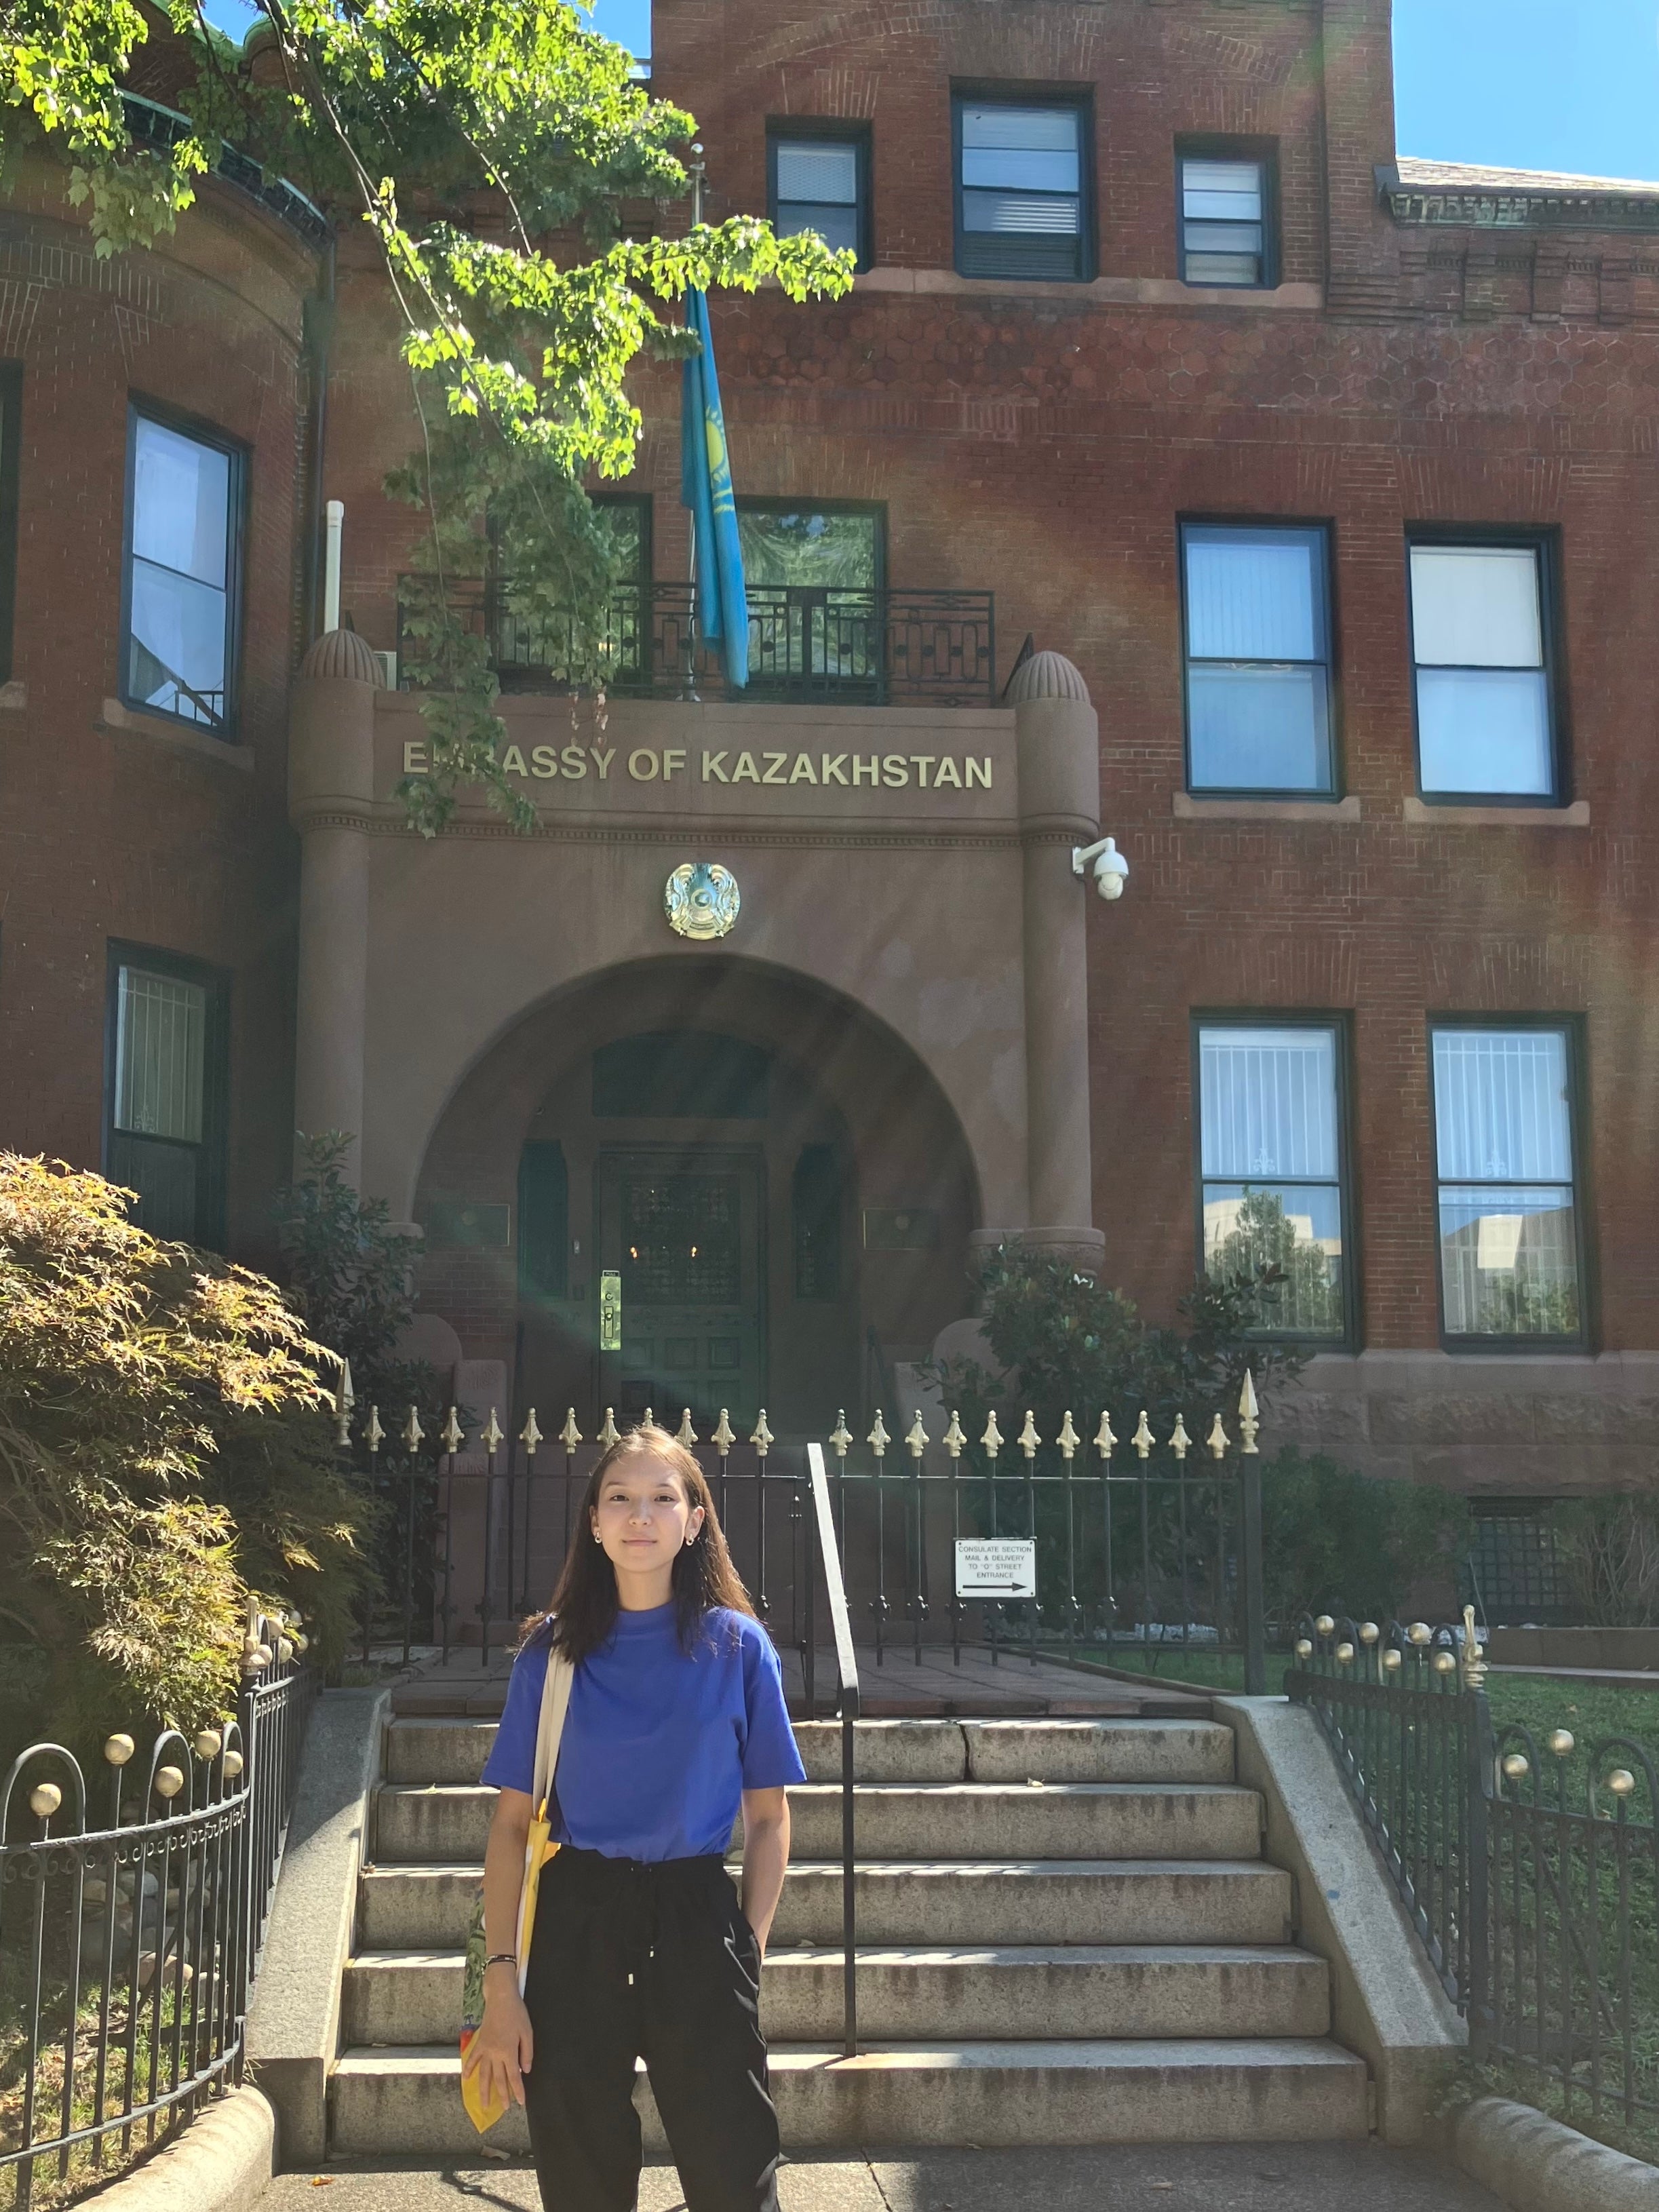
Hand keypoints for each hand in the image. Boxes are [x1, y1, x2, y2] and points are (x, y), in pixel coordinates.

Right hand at [464, 1966, 533, 2108]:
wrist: (501, 1998)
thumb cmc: (517, 2014)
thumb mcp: (527, 2032)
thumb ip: (527, 2053)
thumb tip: (525, 2071)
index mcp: (509, 2052)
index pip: (514, 2077)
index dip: (518, 2091)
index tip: (521, 2102)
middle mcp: (495, 2054)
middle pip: (498, 2079)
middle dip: (502, 2095)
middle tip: (504, 2108)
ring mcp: (485, 2049)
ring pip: (483, 2075)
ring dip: (484, 2090)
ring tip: (484, 2104)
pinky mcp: (479, 2042)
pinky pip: (472, 2059)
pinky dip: (469, 2069)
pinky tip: (466, 2079)